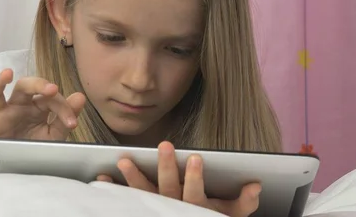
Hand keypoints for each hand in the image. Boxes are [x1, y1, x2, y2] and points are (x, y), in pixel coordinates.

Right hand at [0, 68, 85, 142]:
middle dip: (38, 85)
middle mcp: (17, 105)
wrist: (23, 167)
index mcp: (36, 105)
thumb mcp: (55, 133)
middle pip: (25, 86)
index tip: (73, 122)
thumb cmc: (37, 144)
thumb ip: (66, 116)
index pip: (50, 98)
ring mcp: (0, 115)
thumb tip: (80, 96)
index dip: (63, 107)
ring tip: (6, 74)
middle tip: (51, 90)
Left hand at [97, 141, 260, 216]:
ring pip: (143, 194)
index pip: (196, 192)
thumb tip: (256, 186)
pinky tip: (100, 177)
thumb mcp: (231, 213)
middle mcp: (173, 208)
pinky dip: (111, 189)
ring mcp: (155, 209)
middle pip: (169, 188)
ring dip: (133, 177)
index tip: (196, 158)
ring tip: (123, 160)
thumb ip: (244, 202)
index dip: (196, 177)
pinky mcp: (140, 208)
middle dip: (167, 168)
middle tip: (164, 146)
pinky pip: (124, 200)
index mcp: (195, 207)